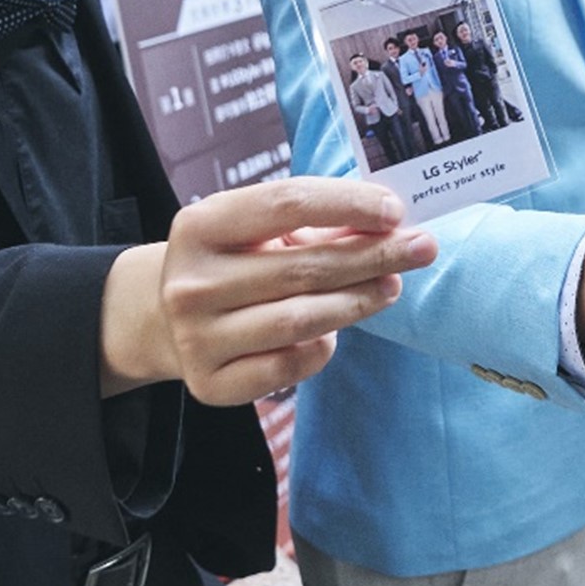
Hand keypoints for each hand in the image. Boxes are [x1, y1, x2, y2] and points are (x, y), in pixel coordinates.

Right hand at [100, 178, 437, 404]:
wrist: (162, 318)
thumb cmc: (232, 260)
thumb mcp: (256, 228)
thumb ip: (315, 223)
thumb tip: (392, 223)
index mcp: (199, 224)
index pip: (286, 202)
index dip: (348, 203)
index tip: (395, 210)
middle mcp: (190, 282)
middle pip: (303, 266)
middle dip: (374, 254)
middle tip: (422, 248)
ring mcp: (196, 337)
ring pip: (302, 319)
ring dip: (359, 300)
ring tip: (392, 285)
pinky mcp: (210, 384)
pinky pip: (290, 365)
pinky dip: (323, 346)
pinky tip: (335, 330)